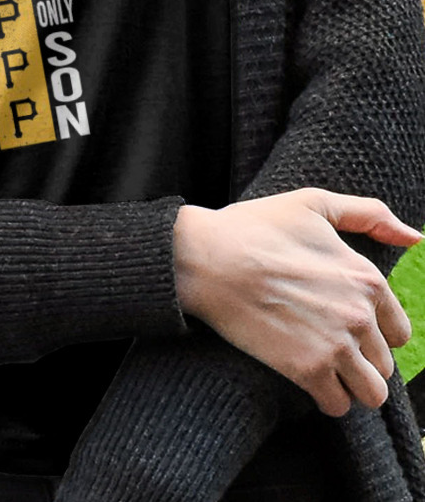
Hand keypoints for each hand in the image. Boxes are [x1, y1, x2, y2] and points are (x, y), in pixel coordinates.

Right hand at [172, 187, 422, 417]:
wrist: (205, 257)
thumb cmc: (254, 227)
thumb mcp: (312, 204)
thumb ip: (368, 215)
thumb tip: (414, 237)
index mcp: (367, 278)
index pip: (398, 331)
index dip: (373, 331)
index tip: (343, 326)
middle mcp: (360, 315)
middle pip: (384, 364)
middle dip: (359, 359)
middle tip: (325, 345)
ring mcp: (335, 345)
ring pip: (371, 393)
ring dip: (350, 386)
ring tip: (323, 370)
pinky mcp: (306, 369)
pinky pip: (338, 406)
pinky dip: (327, 398)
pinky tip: (307, 380)